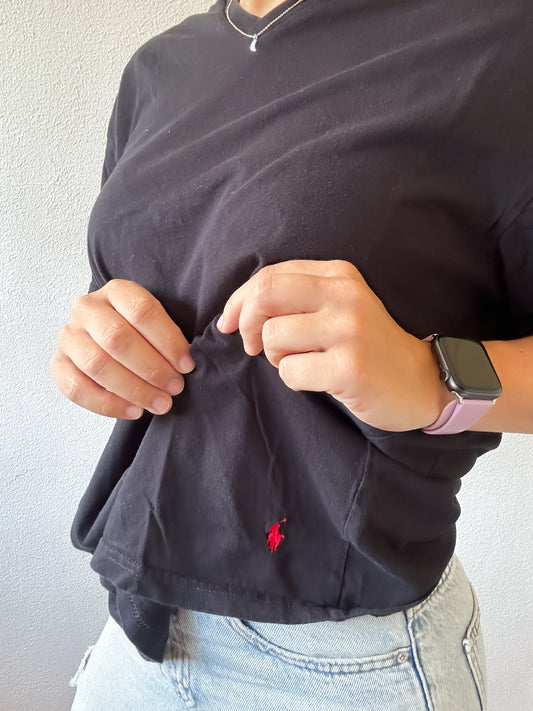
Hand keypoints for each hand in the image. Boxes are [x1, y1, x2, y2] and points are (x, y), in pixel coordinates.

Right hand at [50, 279, 194, 418]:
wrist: (107, 337)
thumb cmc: (142, 333)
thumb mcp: (157, 322)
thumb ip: (169, 336)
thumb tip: (186, 364)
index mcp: (116, 291)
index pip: (142, 311)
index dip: (168, 340)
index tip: (186, 365)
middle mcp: (87, 308)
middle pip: (117, 338)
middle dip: (151, 368)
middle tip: (174, 387)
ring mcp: (69, 335)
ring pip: (97, 364)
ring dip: (133, 389)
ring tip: (159, 403)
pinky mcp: (58, 363)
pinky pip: (77, 388)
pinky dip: (108, 405)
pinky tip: (134, 411)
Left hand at [217, 260, 452, 431]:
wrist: (419, 381)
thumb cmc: (366, 346)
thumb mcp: (336, 307)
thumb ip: (294, 298)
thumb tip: (234, 313)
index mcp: (338, 275)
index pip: (268, 276)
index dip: (237, 301)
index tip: (228, 324)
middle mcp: (344, 296)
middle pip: (264, 296)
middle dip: (245, 324)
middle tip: (253, 346)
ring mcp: (349, 330)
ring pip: (273, 337)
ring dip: (275, 358)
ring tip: (302, 363)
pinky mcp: (350, 367)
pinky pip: (290, 372)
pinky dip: (293, 380)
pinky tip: (319, 380)